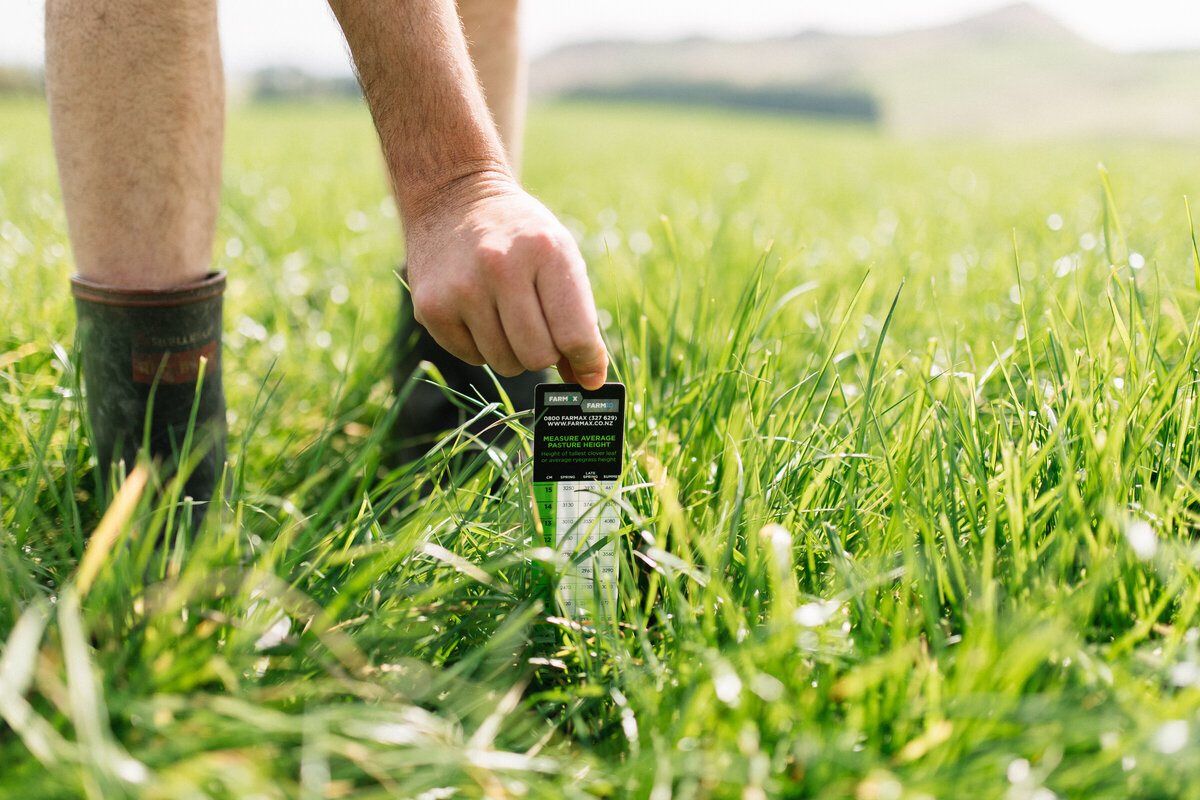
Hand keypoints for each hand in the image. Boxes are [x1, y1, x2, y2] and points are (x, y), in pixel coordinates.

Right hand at [404, 173, 608, 389]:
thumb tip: (587, 381)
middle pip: (538, 357)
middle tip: (539, 328)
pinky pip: (473, 357)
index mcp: (546, 250)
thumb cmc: (520, 235)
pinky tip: (477, 310)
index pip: (575, 334)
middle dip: (545, 353)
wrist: (454, 198)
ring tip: (505, 313)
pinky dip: (482, 346)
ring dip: (513, 351)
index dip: (587, 361)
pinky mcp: (431, 307)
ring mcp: (461, 289)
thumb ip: (579, 319)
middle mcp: (500, 267)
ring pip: (505, 363)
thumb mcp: (560, 256)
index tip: (588, 370)